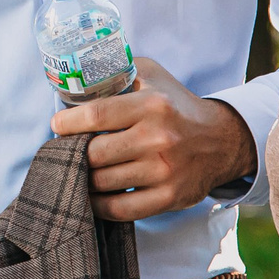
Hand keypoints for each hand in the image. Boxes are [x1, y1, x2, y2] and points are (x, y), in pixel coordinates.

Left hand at [50, 56, 255, 222]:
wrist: (221, 140)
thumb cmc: (176, 105)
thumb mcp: (151, 75)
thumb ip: (117, 69)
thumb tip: (76, 76)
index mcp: (152, 105)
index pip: (96, 115)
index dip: (67, 123)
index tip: (57, 125)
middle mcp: (158, 138)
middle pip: (94, 154)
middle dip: (73, 153)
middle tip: (64, 150)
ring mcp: (164, 171)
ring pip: (103, 182)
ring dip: (83, 178)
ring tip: (75, 170)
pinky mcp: (169, 197)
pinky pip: (120, 208)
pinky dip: (98, 205)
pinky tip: (91, 196)